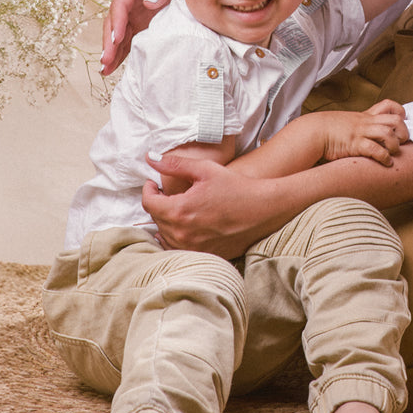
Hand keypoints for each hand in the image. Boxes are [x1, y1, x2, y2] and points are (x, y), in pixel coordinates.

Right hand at [101, 0, 174, 74]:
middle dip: (109, 42)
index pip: (120, 5)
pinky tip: (114, 66)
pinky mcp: (139, 23)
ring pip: (118, 33)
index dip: (116, 23)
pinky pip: (127, 39)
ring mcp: (133, 13)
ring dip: (111, 51)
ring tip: (105, 70)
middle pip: (114, 21)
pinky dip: (121, 52)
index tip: (116, 40)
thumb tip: (149, 3)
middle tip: (106, 61)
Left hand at [143, 150, 269, 256]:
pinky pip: (178, 248)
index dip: (148, 190)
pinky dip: (176, 237)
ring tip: (176, 208)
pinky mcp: (203, 255)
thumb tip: (151, 158)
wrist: (263, 210)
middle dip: (158, 203)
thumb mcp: (205, 170)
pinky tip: (185, 225)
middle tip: (166, 192)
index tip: (154, 183)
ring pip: (165, 236)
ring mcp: (192, 247)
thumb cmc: (236, 187)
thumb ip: (175, 165)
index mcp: (180, 210)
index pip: (148, 203)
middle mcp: (182, 233)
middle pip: (156, 219)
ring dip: (165, 221)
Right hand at [319, 99, 408, 165]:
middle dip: (404, 132)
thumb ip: (361, 126)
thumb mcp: (348, 123)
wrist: (312, 132)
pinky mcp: (355, 145)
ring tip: (393, 153)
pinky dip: (384, 157)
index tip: (401, 124)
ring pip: (388, 133)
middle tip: (401, 141)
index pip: (388, 105)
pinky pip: (375, 149)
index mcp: (366, 116)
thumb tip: (371, 135)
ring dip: (395, 145)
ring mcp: (361, 133)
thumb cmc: (329, 130)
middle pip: (395, 120)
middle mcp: (366, 122)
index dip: (400, 113)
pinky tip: (386, 162)